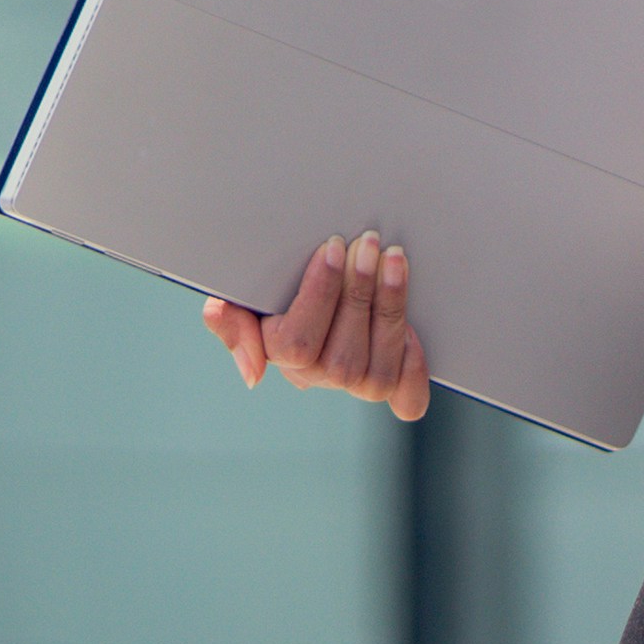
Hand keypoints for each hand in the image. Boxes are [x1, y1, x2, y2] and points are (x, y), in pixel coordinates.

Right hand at [201, 232, 431, 421]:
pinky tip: (413, 328)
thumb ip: (229, 321)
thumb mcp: (239, 292)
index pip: (297, 345)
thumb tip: (253, 373)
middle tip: (368, 243)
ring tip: (394, 261)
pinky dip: (414, 370)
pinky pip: (406, 400)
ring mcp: (355, 383)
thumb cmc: (274, 280)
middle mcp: (318, 376)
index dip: (320, 295)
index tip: (331, 248)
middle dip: (359, 294)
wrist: (309, 275)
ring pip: (377, 373)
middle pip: (342, 359)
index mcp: (278, 355)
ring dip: (389, 312)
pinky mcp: (390, 382)